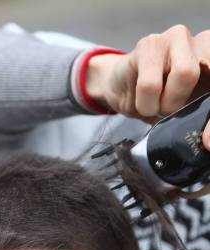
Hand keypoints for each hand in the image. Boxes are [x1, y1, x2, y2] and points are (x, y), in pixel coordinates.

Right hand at [86, 25, 209, 149]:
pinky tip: (142, 100)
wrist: (119, 86)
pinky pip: (151, 84)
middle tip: (175, 116)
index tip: (208, 141)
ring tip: (157, 105)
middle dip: (197, 107)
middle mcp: (203, 42)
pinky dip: (146, 104)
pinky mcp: (149, 43)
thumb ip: (199, 114)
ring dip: (168, 103)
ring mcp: (177, 37)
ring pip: (186, 74)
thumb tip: (208, 140)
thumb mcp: (185, 109)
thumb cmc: (157, 98)